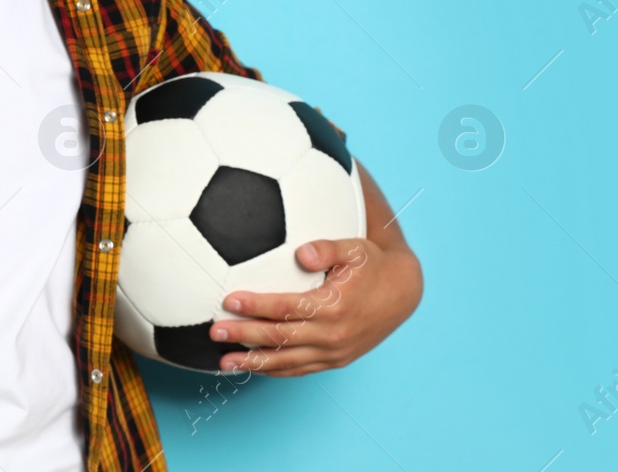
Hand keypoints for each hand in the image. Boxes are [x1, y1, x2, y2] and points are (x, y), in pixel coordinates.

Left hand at [209, 236, 422, 376]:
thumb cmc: (373, 264)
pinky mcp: (336, 360)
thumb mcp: (355, 248)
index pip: (286, 308)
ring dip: (254, 363)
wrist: (403, 292)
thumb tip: (301, 252)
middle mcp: (333, 335)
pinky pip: (301, 369)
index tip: (229, 301)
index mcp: (334, 307)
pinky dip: (276, 370)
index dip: (256, 305)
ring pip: (287, 361)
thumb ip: (327, 248)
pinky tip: (253, 367)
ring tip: (223, 362)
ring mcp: (335, 352)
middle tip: (214, 331)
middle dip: (244, 335)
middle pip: (279, 338)